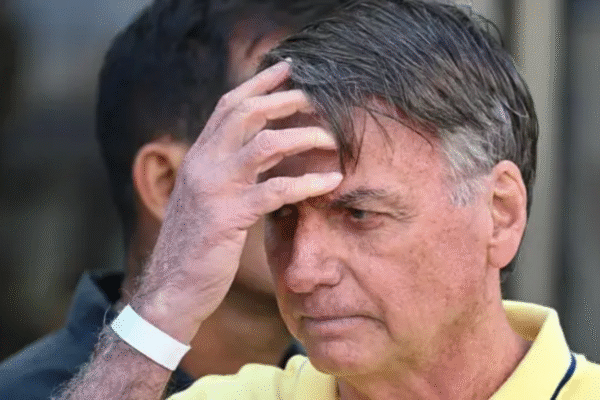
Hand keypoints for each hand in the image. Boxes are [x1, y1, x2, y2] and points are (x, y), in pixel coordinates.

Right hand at [132, 61, 342, 341]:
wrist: (171, 287)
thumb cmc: (197, 244)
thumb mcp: (208, 199)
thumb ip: (229, 172)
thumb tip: (264, 154)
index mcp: (199, 157)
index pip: (228, 106)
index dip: (258, 83)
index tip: (287, 67)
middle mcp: (203, 164)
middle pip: (246, 113)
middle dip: (285, 99)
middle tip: (317, 95)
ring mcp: (213, 189)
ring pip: (264, 145)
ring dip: (303, 136)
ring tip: (331, 137)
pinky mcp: (227, 217)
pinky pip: (274, 191)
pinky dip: (307, 183)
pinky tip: (332, 182)